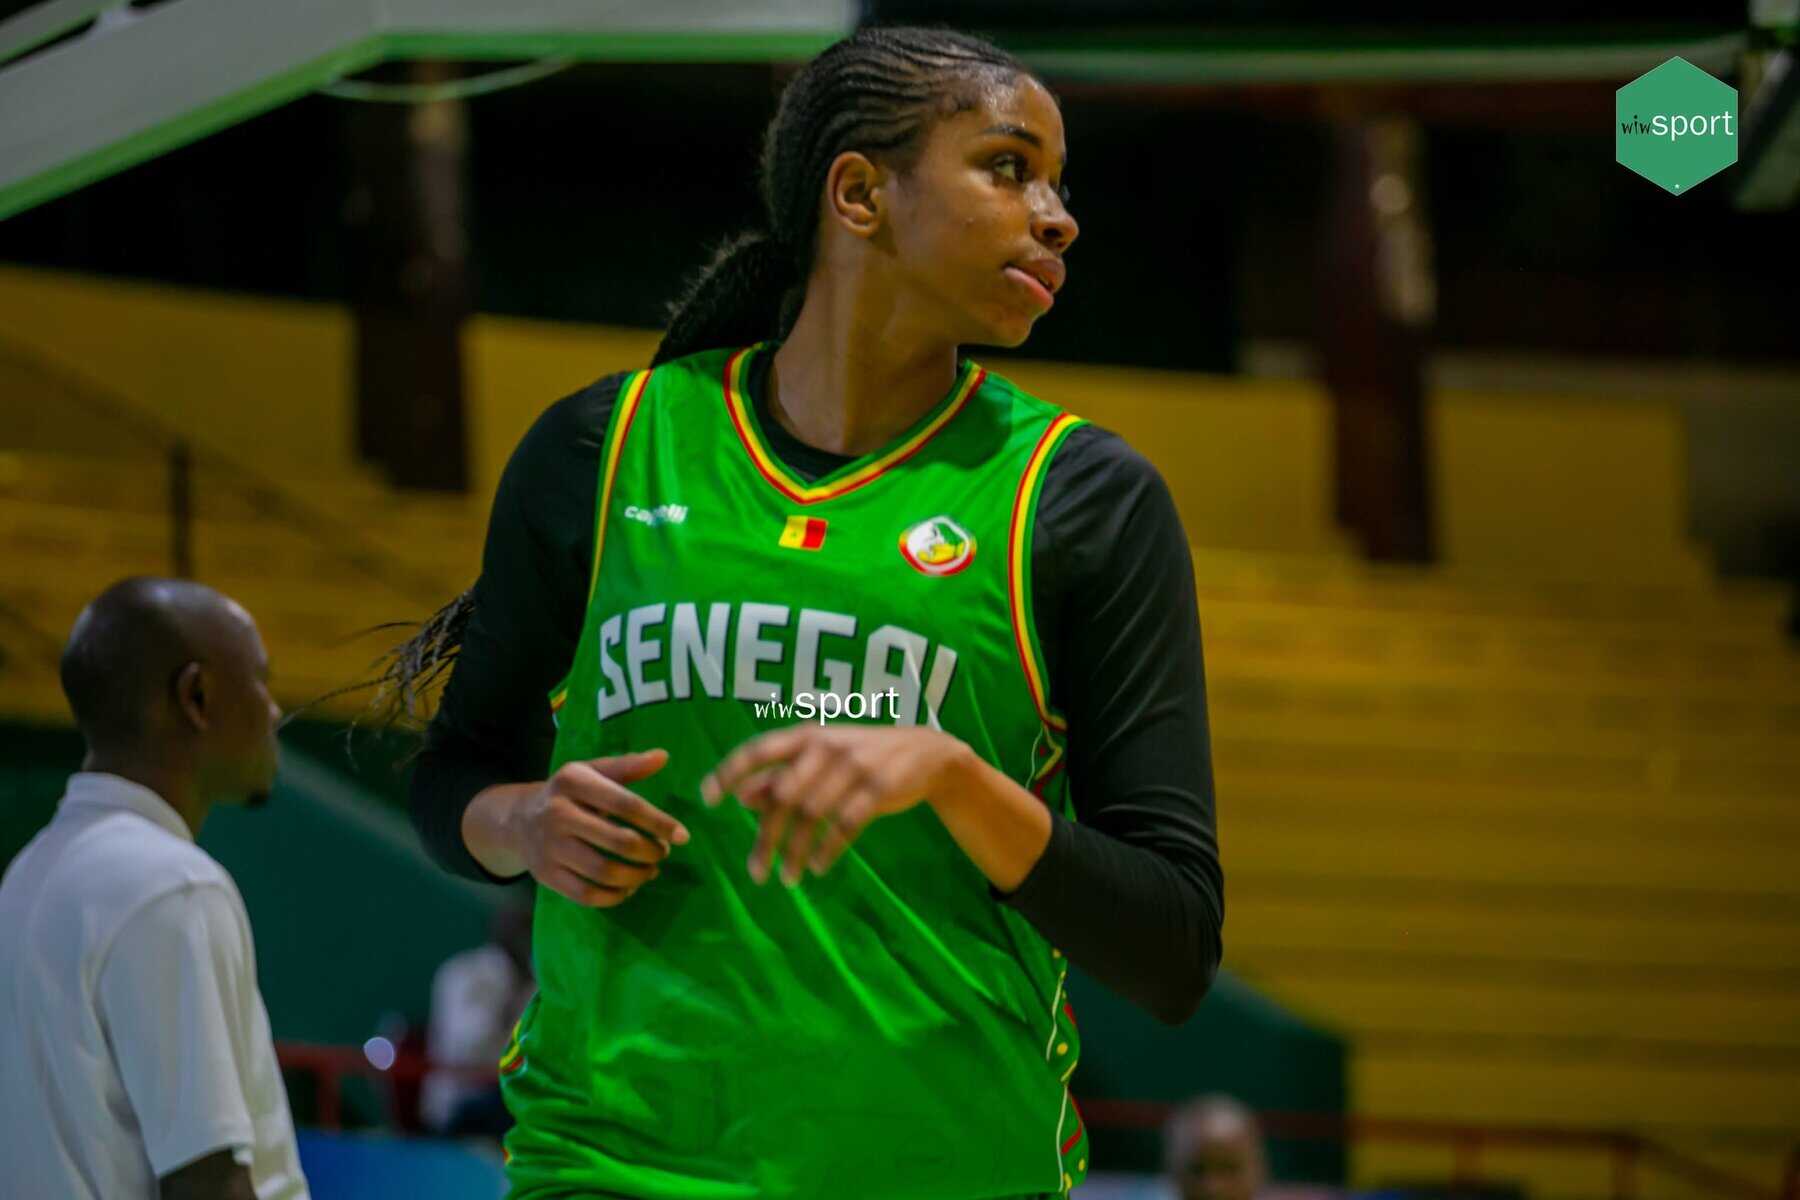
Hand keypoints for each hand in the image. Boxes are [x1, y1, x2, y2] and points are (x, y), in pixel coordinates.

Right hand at [507, 749, 688, 906]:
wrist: (518, 819)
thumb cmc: (568, 793)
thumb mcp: (592, 771)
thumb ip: (627, 766)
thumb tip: (663, 756)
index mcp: (573, 781)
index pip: (626, 804)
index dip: (658, 822)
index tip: (682, 836)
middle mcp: (558, 813)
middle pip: (619, 842)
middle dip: (650, 852)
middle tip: (662, 853)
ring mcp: (550, 847)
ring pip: (604, 872)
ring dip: (636, 876)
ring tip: (650, 870)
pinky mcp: (546, 875)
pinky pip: (587, 895)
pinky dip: (614, 896)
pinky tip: (628, 887)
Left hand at [701, 725, 973, 885]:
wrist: (927, 753)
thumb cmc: (861, 755)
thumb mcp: (821, 757)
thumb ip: (782, 775)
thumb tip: (741, 797)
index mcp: (806, 735)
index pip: (759, 750)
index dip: (730, 772)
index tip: (707, 799)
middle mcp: (826, 746)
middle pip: (784, 796)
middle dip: (766, 838)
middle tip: (755, 873)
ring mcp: (855, 766)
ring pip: (813, 815)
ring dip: (796, 851)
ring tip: (787, 878)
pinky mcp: (879, 787)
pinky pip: (845, 825)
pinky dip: (828, 850)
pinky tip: (819, 868)